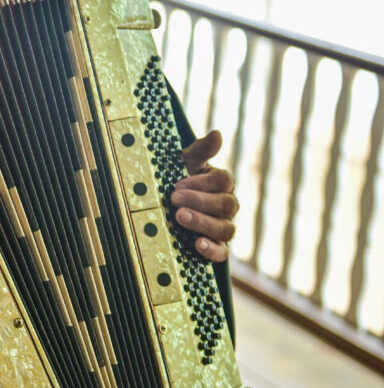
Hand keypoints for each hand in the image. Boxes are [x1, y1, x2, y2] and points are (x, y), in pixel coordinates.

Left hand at [170, 130, 238, 261]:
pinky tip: (197, 244)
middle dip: (199, 201)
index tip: (178, 183)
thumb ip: (200, 151)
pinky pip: (222, 253)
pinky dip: (212, 249)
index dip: (203, 182)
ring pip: (226, 229)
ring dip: (203, 222)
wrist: (161, 208)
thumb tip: (217, 133)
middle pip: (226, 205)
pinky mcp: (215, 249)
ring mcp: (222, 228)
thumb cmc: (176, 181)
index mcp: (220, 184)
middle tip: (174, 198)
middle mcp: (226, 206)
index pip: (224, 181)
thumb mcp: (183, 164)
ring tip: (179, 216)